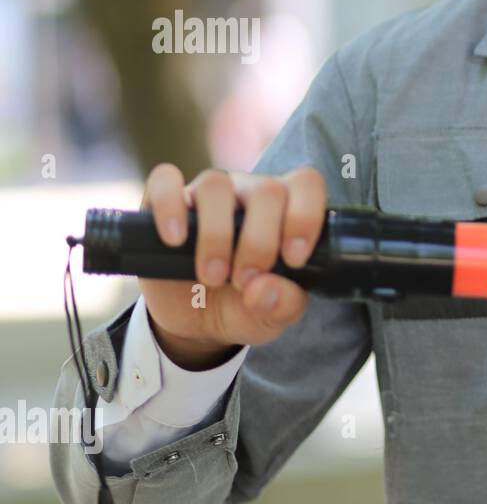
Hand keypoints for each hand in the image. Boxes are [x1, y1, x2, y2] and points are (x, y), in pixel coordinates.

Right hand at [137, 163, 326, 367]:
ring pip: (216, 184)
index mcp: (286, 210)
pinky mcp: (163, 202)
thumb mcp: (272, 316)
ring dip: (216, 235)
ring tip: (213, 276)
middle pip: (266, 189)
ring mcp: (206, 194)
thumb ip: (283, 304)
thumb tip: (264, 288)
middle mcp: (249, 193)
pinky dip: (170, 207)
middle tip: (245, 280)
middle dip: (259, 242)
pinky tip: (175, 240)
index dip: (305, 217)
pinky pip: (164, 181)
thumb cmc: (244, 306)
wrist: (195, 322)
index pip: (306, 184)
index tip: (293, 259)